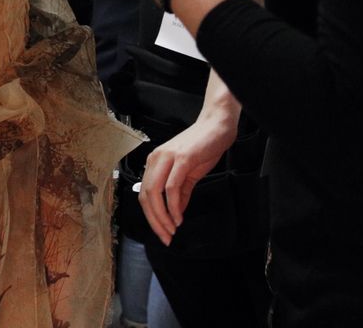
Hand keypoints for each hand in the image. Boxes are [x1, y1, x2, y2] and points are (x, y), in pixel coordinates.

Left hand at [138, 115, 236, 245]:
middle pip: (146, 196)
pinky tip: (179, 216)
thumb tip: (176, 213)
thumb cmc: (203, 146)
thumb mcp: (189, 173)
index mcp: (155, 162)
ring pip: (155, 192)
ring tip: (172, 230)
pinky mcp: (182, 159)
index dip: (151, 216)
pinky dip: (174, 205)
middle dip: (154, 221)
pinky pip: (172, 187)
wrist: (217, 126)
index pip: (145, 194)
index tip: (162, 232)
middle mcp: (156, 159)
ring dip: (162, 216)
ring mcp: (167, 158)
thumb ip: (181, 193)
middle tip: (166, 237)